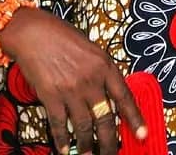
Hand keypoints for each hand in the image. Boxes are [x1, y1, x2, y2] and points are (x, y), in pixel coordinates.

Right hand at [0, 7, 146, 154]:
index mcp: (105, 65)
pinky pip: (59, 124)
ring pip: (84, 125)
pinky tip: (64, 149)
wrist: (33, 32)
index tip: (143, 134)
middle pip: (106, 118)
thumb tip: (108, 96)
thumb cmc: (61, 37)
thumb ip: (101, 72)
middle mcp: (91, 79)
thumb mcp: (91, 49)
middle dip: (109, 141)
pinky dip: (62, 139)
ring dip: (87, 145)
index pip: (125, 97)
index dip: (135, 118)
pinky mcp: (51, 96)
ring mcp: (71, 89)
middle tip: (111, 154)